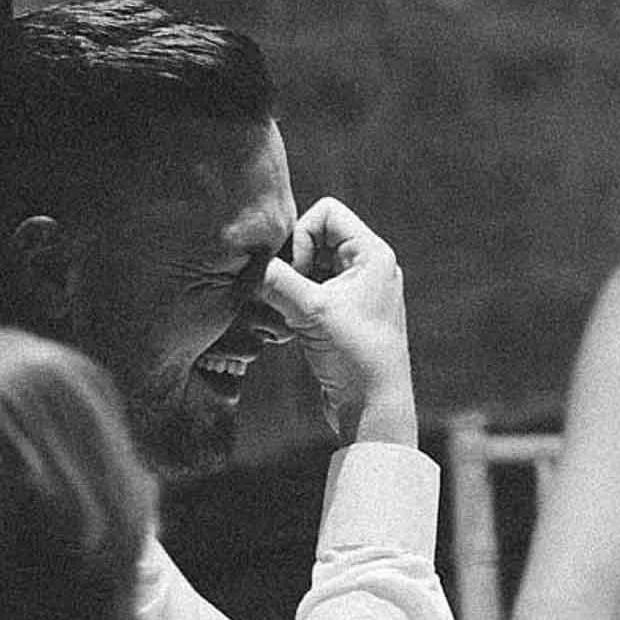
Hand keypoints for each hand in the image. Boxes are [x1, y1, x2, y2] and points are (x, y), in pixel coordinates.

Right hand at [262, 197, 416, 446]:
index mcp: (371, 254)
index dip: (302, 234)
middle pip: (316, 238)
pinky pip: (311, 293)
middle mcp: (367, 267)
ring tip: (284, 313)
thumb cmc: (356, 356)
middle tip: (282, 293)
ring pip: (310, 268)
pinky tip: (287, 329)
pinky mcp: (342, 315)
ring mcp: (355, 292)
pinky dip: (294, 304)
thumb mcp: (313, 312)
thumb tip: (247, 263)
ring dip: (290, 286)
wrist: (373, 408)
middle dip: (293, 262)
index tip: (297, 272)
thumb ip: (278, 281)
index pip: (327, 212)